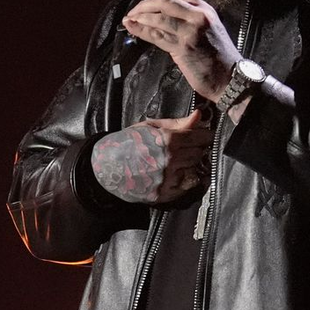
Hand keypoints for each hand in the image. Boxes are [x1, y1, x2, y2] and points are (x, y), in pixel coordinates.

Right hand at [91, 109, 213, 203]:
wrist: (106, 167)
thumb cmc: (126, 144)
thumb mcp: (150, 126)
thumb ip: (177, 123)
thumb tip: (198, 116)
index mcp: (167, 140)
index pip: (200, 138)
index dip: (204, 136)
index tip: (203, 136)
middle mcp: (169, 161)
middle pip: (199, 154)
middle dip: (196, 149)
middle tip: (187, 147)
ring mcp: (166, 179)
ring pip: (194, 170)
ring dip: (190, 165)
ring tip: (177, 160)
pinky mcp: (162, 194)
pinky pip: (186, 187)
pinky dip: (185, 180)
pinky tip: (175, 173)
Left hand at [123, 0, 240, 100]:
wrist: (230, 77)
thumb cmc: (218, 57)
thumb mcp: (208, 29)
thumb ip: (189, 19)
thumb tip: (165, 15)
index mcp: (204, 9)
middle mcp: (198, 15)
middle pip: (165, 2)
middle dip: (144, 5)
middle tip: (132, 11)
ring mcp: (190, 30)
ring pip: (159, 18)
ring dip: (140, 17)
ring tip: (129, 20)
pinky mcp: (183, 47)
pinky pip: (158, 36)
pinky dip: (143, 31)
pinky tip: (133, 28)